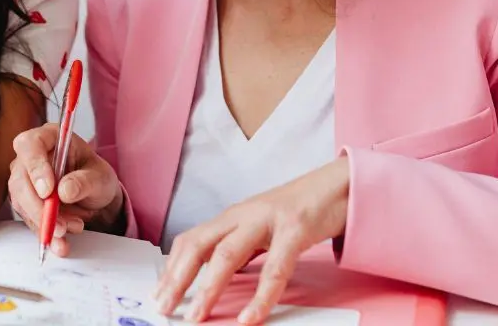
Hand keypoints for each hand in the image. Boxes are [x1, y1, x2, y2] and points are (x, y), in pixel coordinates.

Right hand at [8, 122, 125, 255]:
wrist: (95, 197)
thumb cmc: (96, 177)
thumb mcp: (100, 177)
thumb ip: (84, 181)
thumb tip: (64, 192)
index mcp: (49, 137)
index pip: (30, 145)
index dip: (35, 167)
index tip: (48, 191)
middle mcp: (31, 157)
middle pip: (20, 178)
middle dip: (38, 206)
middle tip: (60, 224)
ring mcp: (25, 180)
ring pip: (21, 202)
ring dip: (44, 221)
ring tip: (72, 229)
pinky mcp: (25, 202)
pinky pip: (28, 219)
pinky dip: (44, 233)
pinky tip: (60, 243)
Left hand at [155, 158, 350, 323]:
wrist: (337, 185)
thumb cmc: (298, 211)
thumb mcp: (260, 228)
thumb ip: (239, 247)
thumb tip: (216, 275)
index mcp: (232, 217)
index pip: (190, 240)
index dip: (172, 268)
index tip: (160, 293)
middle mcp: (243, 215)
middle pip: (198, 244)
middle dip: (177, 278)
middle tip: (165, 307)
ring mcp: (267, 220)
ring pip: (227, 254)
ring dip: (208, 288)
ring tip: (197, 315)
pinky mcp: (295, 229)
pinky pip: (275, 268)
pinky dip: (260, 296)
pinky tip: (249, 316)